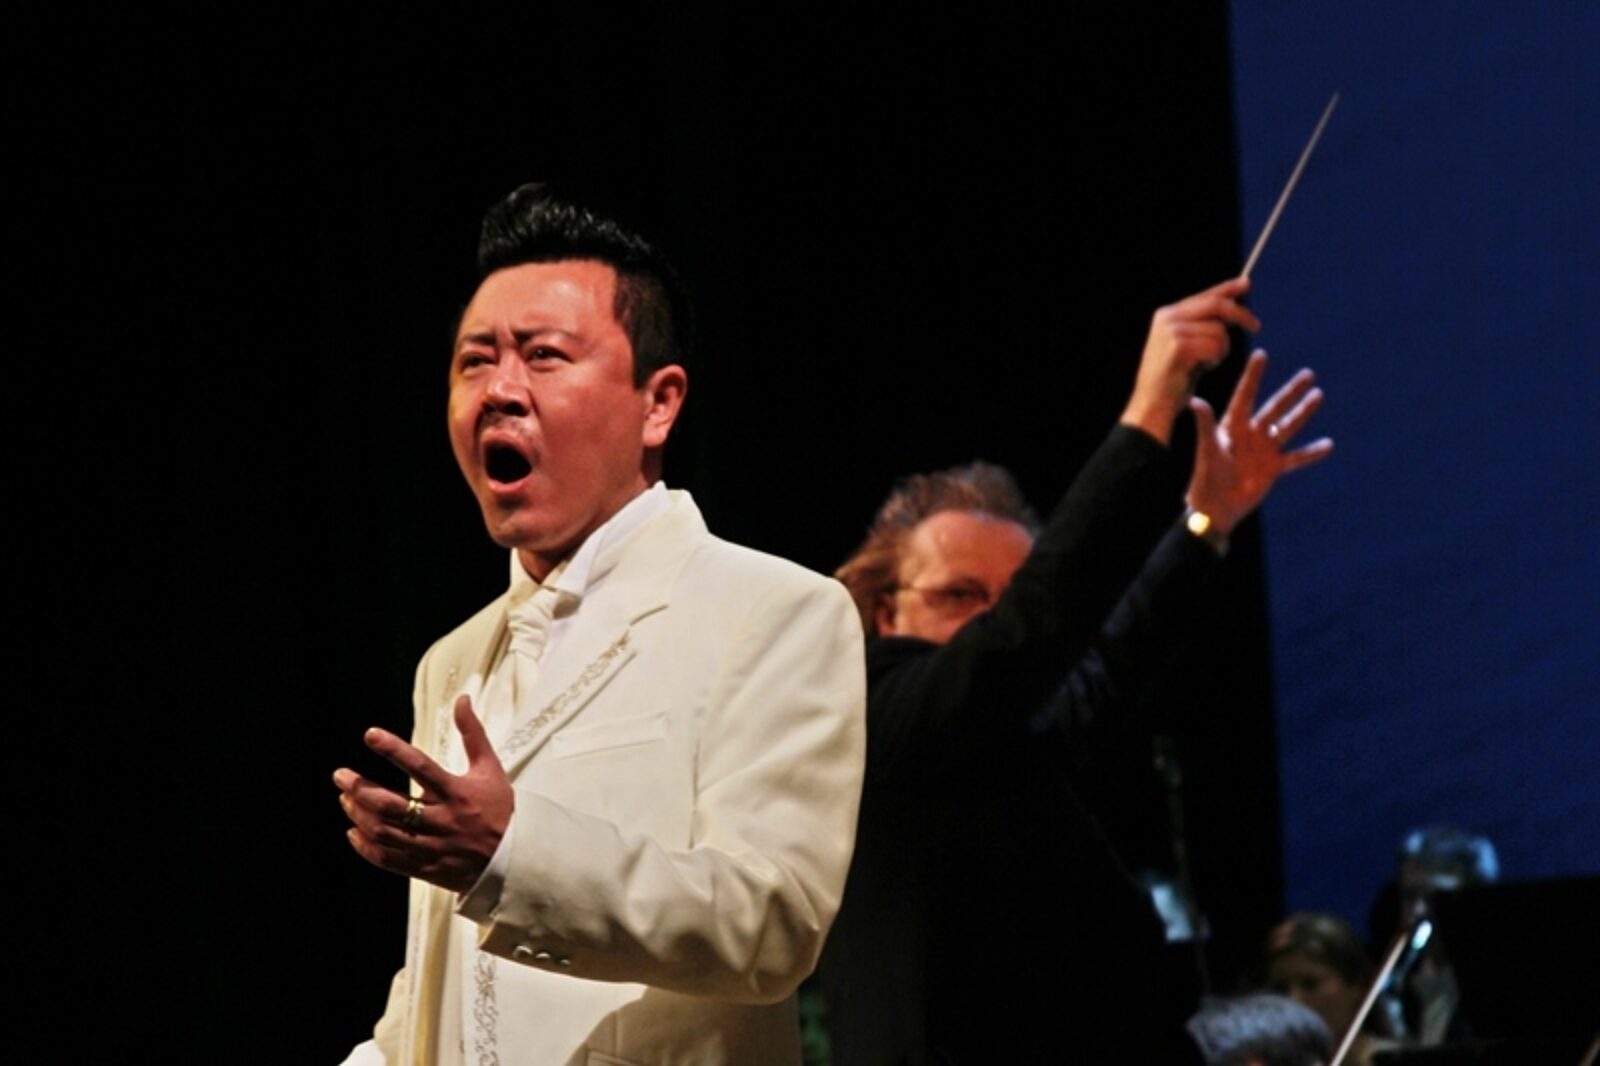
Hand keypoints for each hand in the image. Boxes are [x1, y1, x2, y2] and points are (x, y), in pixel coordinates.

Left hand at [333, 695, 513, 892]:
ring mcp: (432, 845)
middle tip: (340, 776)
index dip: (393, 749)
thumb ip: (473, 733)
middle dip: (360, 788)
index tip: (369, 734)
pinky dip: (366, 847)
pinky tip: (353, 832)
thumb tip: (462, 699)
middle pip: (391, 804)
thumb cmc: (501, 809)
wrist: (515, 858)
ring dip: (360, 814)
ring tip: (346, 799)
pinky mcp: (426, 868)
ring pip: (385, 831)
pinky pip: (389, 859)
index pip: (420, 765)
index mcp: (457, 792)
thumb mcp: (491, 768)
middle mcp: (442, 819)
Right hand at [1120, 277, 1260, 443]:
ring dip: (1221, 350)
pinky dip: (1215, 359)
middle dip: (1240, 316)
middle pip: (1216, 306)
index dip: (1228, 288)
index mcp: (1167, 315)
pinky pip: (1215, 346)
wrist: (1152, 404)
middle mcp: (1167, 318)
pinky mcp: (1178, 347)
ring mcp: (1171, 331)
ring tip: (1205, 364)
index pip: (1205, 295)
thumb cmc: (1173, 379)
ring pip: (1219, 330)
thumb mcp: (1187, 346)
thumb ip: (1203, 325)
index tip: (1247, 284)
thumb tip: (1232, 306)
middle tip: (1256, 327)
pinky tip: (1200, 369)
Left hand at [1186, 349, 1332, 533]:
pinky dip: (1312, 453)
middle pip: (1274, 407)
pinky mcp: (1272, 469)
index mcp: (1232, 426)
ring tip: (1318, 395)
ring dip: (1303, 412)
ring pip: (1288, 427)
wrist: (1214, 508)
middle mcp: (1250, 434)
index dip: (1253, 376)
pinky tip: (1328, 444)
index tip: (1262, 354)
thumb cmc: (1205, 478)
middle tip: (1308, 373)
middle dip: (1290, 391)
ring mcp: (1263, 450)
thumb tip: (1195, 400)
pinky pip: (1296, 458)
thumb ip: (1205, 425)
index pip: (1246, 395)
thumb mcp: (1207, 449)